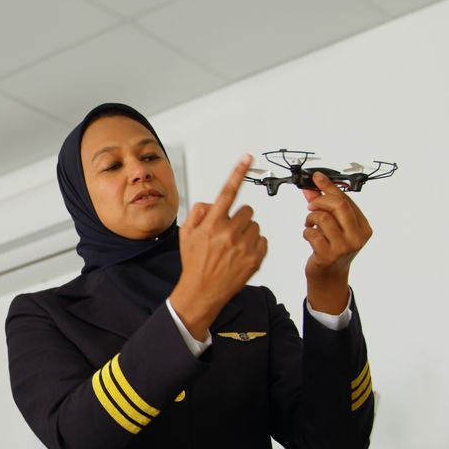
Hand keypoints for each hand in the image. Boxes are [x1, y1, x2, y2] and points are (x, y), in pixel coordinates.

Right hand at [170, 155, 267, 338]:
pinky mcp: (255, 258)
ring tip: (234, 246)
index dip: (238, 172)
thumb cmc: (194, 262)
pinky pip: (263, 240)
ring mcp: (244, 246)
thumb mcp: (186, 234)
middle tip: (229, 231)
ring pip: (256, 225)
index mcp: (212, 223)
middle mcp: (228, 233)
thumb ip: (199, 212)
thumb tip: (212, 203)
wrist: (202, 291)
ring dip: (247, 232)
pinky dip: (255, 245)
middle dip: (239, 217)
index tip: (247, 157)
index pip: (227, 191)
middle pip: (247, 210)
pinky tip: (241, 254)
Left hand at [302, 172, 372, 312]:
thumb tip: (312, 187)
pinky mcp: (329, 255)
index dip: (329, 187)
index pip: (346, 199)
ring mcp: (344, 247)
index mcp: (363, 227)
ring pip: (323, 218)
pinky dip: (306, 231)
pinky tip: (309, 236)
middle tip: (311, 205)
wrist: (329, 276)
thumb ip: (325, 206)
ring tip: (310, 224)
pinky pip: (312, 233)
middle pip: (338, 205)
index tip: (316, 177)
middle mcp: (357, 237)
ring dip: (310, 218)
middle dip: (320, 200)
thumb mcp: (334, 226)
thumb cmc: (332, 248)